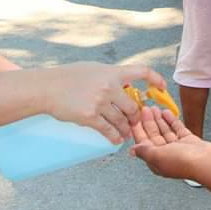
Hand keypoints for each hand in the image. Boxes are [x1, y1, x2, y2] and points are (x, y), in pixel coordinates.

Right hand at [42, 63, 165, 143]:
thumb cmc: (69, 76)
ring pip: (122, 121)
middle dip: (135, 117)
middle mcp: (109, 87)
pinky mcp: (90, 117)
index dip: (156, 78)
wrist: (48, 88)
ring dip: (126, 130)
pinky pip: (108, 130)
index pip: (142, 71)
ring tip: (126, 134)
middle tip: (135, 122)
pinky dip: (114, 137)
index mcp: (112, 72)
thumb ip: (110, 76)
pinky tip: (116, 140)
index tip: (162, 87)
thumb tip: (125, 82)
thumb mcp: (93, 69)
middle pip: (133, 106)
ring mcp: (100, 102)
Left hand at [130, 107, 210, 183]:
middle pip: (154, 135)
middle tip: (145, 109)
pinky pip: (177, 129)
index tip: (134, 117)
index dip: (138, 130)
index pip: (143, 143)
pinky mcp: (189, 141)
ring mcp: (178, 147)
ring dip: (159, 120)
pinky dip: (171, 120)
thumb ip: (144, 151)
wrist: (206, 162)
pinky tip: (167, 112)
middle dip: (148, 122)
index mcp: (156, 160)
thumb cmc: (182, 162)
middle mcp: (166, 154)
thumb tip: (132, 151)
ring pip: (165, 131)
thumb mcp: (157, 156)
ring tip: (154, 108)